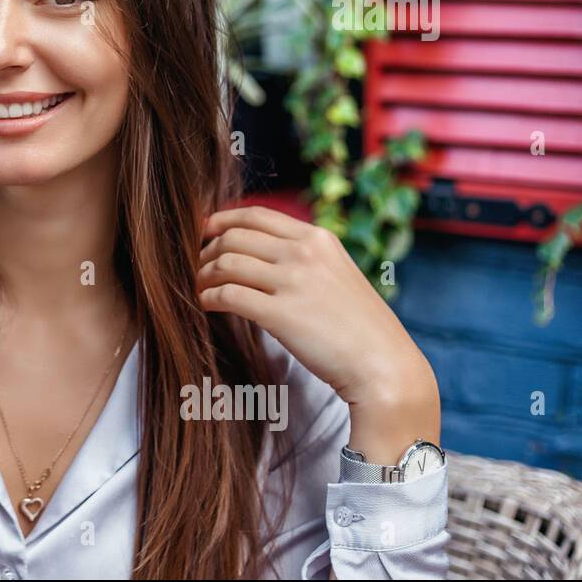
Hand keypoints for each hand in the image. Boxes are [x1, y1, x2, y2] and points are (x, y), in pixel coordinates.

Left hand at [197, 206, 439, 462]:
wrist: (384, 366)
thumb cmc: (360, 327)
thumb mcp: (338, 274)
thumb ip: (304, 258)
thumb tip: (262, 253)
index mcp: (318, 238)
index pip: (256, 215)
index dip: (222, 220)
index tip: (204, 231)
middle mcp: (304, 252)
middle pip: (234, 237)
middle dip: (207, 250)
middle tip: (197, 267)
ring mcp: (293, 282)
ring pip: (226, 262)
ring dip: (203, 275)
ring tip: (199, 287)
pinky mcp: (280, 314)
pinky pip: (227, 295)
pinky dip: (208, 297)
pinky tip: (205, 305)